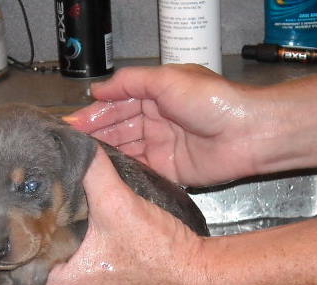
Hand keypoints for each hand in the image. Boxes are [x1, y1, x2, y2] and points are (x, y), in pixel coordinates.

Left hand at [19, 146, 208, 284]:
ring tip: (29, 224)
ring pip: (41, 278)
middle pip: (21, 278)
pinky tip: (60, 234)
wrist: (194, 271)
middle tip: (9, 219)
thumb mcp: (120, 205)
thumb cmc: (160, 253)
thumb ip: (95, 171)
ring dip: (35, 254)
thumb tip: (75, 145)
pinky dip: (55, 258)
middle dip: (14, 249)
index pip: (8, 275)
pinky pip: (62, 276)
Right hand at [66, 64, 259, 186]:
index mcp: (155, 96)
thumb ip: (129, 82)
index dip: (95, 113)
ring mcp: (160, 146)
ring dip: (104, 152)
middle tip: (71, 144)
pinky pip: (138, 168)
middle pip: (118, 128)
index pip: (117, 104)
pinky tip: (102, 173)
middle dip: (95, 134)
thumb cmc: (209, 100)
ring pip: (125, 148)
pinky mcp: (166, 169)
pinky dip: (121, 170)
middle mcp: (155, 121)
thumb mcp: (167, 79)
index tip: (72, 124)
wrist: (246, 134)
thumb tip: (97, 89)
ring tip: (80, 159)